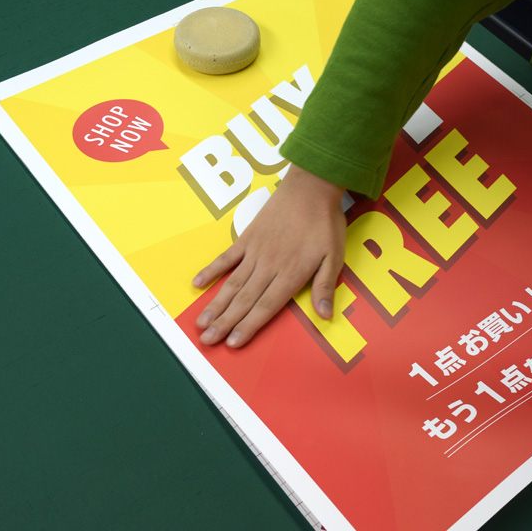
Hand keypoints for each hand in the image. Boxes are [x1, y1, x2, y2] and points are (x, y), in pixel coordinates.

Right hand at [192, 165, 345, 347]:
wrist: (311, 187)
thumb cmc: (325, 224)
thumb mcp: (335, 257)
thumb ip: (325, 287)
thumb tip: (325, 315)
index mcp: (290, 274)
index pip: (266, 306)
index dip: (249, 326)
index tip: (233, 343)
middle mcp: (269, 266)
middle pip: (244, 299)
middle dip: (225, 323)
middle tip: (208, 341)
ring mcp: (255, 251)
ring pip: (232, 283)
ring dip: (215, 305)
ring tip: (201, 323)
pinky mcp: (247, 238)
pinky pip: (226, 257)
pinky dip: (211, 270)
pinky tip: (197, 284)